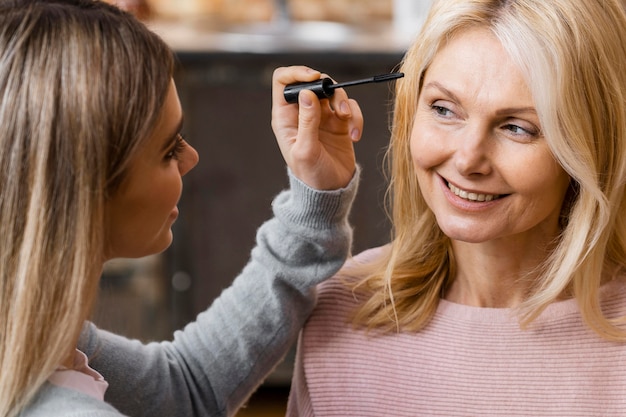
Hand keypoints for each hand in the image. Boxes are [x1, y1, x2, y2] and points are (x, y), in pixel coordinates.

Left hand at [271, 66, 362, 189]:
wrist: (331, 192)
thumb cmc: (311, 175)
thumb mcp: (306, 150)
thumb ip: (306, 122)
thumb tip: (306, 93)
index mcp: (285, 117)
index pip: (283, 82)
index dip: (296, 73)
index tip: (314, 78)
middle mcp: (302, 113)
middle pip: (314, 82)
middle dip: (329, 89)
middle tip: (338, 109)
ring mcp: (321, 117)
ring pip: (334, 92)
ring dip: (344, 103)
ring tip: (347, 122)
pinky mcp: (339, 123)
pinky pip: (350, 108)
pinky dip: (356, 117)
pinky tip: (355, 136)